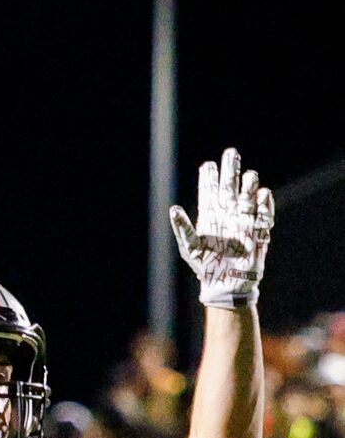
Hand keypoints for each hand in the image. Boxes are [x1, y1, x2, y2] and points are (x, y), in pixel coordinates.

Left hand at [169, 147, 273, 308]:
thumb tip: (173, 208)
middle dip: (230, 170)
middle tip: (231, 153)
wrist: (225, 284)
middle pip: (229, 187)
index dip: (209, 178)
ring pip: (247, 196)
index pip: (209, 192)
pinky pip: (264, 213)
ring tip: (248, 175)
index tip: (208, 165)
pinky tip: (261, 194)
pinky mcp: (259, 230)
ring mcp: (244, 220)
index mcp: (209, 216)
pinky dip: (263, 203)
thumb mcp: (190, 247)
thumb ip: (182, 227)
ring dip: (248, 185)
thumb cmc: (205, 267)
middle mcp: (227, 214)